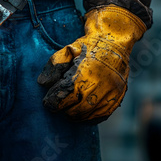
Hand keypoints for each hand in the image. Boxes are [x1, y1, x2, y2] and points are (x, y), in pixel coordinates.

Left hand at [37, 5, 145, 122]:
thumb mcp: (67, 51)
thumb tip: (42, 83)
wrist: (114, 42)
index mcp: (82, 75)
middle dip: (63, 110)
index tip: (47, 102)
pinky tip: (83, 114)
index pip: (62, 96)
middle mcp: (97, 86)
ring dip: (75, 115)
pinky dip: (90, 118)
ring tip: (68, 111)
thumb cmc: (87, 47)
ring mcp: (109, 93)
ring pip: (88, 114)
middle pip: (74, 109)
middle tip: (58, 107)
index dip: (52, 102)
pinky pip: (102, 114)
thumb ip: (54, 66)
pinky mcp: (117, 97)